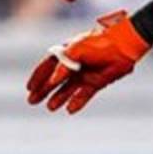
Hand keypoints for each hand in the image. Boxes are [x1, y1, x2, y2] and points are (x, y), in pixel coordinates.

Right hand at [25, 10, 150, 113]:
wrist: (123, 45)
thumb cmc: (98, 43)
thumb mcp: (76, 50)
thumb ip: (63, 65)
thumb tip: (52, 81)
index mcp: (68, 52)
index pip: (48, 66)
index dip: (38, 77)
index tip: (29, 88)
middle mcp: (75, 64)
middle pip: (56, 80)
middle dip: (44, 90)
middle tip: (32, 101)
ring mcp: (85, 73)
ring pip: (68, 89)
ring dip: (58, 97)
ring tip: (50, 107)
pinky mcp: (97, 82)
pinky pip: (84, 94)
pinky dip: (77, 102)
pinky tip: (70, 109)